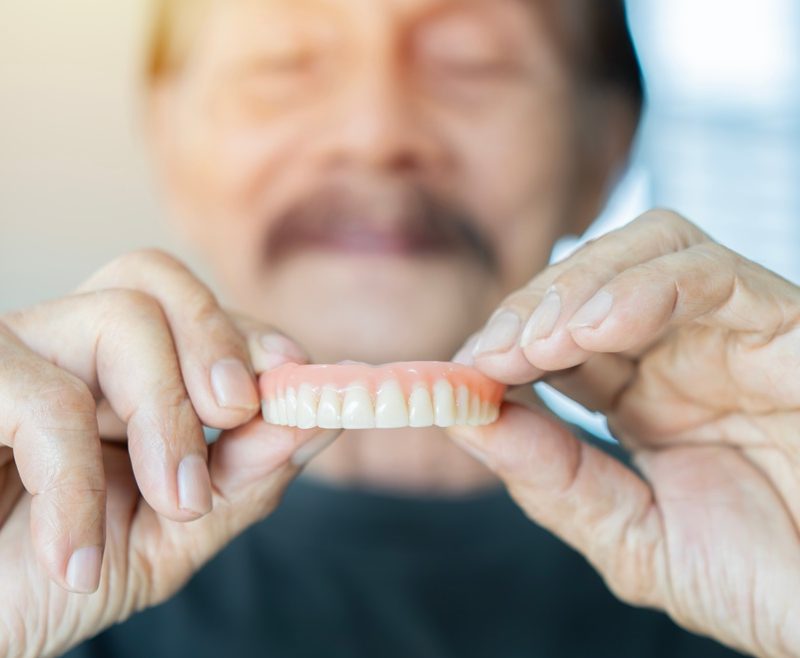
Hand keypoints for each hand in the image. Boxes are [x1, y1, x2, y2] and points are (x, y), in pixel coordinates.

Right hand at [0, 250, 335, 657]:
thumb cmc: (54, 580)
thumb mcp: (173, 533)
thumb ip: (246, 476)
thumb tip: (324, 417)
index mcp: (119, 374)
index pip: (193, 310)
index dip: (248, 332)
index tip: (294, 374)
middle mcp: (66, 348)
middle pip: (154, 277)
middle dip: (216, 339)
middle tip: (238, 412)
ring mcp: (14, 356)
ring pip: (118, 317)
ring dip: (166, 413)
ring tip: (175, 501)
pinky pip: (43, 398)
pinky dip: (76, 483)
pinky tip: (77, 559)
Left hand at [450, 211, 799, 656]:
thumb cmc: (766, 584)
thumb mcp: (632, 539)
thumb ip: (552, 480)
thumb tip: (466, 419)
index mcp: (643, 397)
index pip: (556, 334)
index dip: (503, 343)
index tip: (459, 375)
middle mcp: (682, 353)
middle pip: (590, 279)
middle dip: (528, 309)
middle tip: (489, 355)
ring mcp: (733, 335)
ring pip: (646, 249)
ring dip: (575, 287)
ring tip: (536, 343)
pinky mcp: (789, 327)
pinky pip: (713, 275)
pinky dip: (644, 287)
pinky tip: (595, 328)